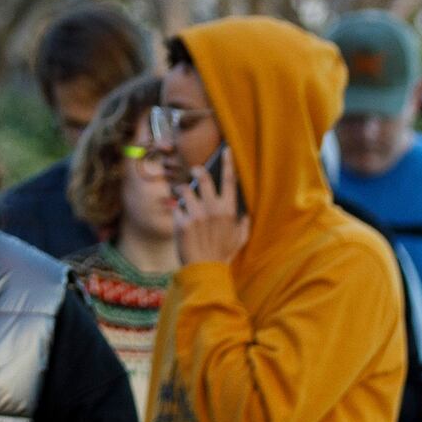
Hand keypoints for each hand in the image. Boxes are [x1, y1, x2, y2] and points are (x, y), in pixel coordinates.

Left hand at [172, 153, 248, 267]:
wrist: (204, 271)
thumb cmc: (223, 255)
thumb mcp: (240, 239)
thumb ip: (244, 223)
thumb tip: (245, 212)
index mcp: (228, 210)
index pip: (229, 180)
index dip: (227, 163)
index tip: (225, 150)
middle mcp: (212, 209)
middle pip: (203, 177)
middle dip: (197, 170)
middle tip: (194, 170)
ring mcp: (196, 214)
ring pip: (186, 190)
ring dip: (183, 190)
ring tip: (183, 195)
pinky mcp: (181, 222)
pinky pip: (177, 207)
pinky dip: (177, 210)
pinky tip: (179, 218)